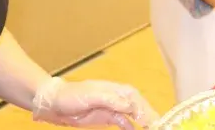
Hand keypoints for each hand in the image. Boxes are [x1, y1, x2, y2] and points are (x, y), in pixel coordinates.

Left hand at [32, 77, 158, 128]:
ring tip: (153, 128)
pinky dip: (132, 127)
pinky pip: (125, 123)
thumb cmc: (73, 95)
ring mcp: (114, 108)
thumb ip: (110, 100)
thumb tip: (128, 105)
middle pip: (139, 107)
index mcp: (117, 90)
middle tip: (158, 126)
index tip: (151, 120)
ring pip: (134, 116)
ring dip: (144, 122)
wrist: (56, 103)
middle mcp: (119, 98)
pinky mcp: (108, 118)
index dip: (145, 109)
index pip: (136, 100)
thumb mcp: (91, 96)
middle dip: (149, 116)